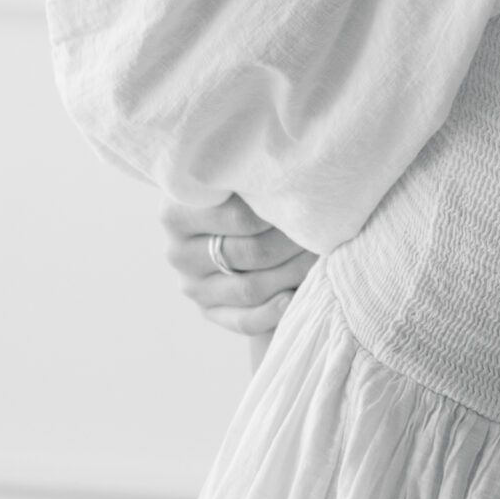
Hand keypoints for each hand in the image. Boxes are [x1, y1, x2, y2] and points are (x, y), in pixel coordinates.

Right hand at [161, 191, 315, 337]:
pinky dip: (272, 312)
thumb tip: (289, 178)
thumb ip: (247, 177)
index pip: (239, 217)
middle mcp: (178, 253)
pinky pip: (244, 321)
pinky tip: (294, 297)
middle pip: (248, 253)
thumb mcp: (232, 177)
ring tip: (321, 255)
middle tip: (323, 231)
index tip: (308, 204)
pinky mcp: (210, 312)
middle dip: (292, 243)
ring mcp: (193, 287)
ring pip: (250, 288)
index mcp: (176, 214)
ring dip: (292, 273)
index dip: (278, 213)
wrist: (224, 220)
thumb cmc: (235, 191)